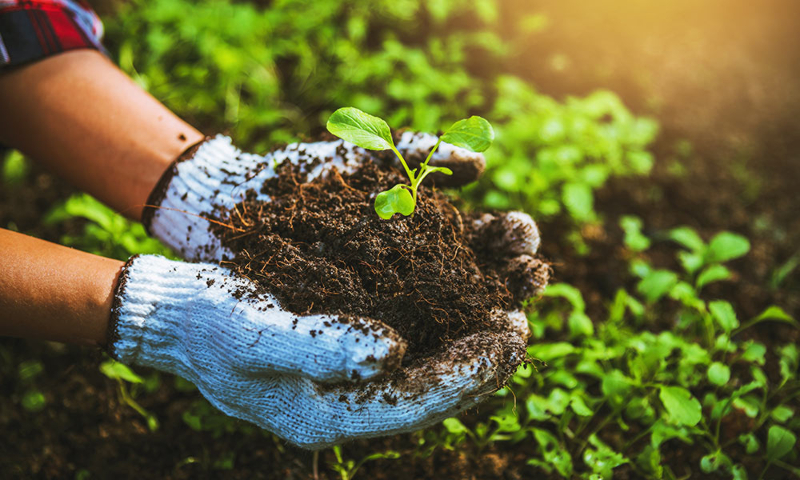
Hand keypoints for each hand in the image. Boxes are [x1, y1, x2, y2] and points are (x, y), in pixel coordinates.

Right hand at [133, 134, 546, 448]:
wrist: (175, 307)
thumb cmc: (206, 321)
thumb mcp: (256, 333)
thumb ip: (321, 347)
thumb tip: (394, 353)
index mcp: (325, 414)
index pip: (412, 403)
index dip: (466, 374)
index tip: (511, 337)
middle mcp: (346, 397)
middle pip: (431, 385)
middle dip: (481, 358)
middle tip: (524, 322)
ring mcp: (349, 370)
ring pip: (426, 356)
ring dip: (469, 329)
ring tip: (512, 298)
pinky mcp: (349, 337)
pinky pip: (408, 330)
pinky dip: (440, 308)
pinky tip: (466, 281)